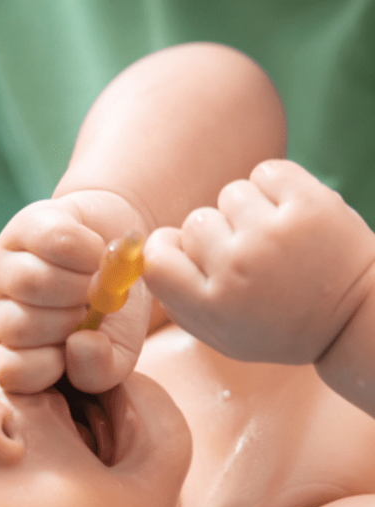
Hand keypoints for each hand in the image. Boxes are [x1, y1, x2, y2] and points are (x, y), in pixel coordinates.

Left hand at [0, 190, 152, 394]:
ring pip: (31, 283)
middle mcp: (2, 312)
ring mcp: (5, 268)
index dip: (46, 366)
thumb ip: (100, 370)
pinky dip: (89, 251)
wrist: (126, 253)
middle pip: (20, 327)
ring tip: (96, 283)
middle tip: (91, 309)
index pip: (10, 371)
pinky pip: (54, 242)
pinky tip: (96, 254)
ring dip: (80, 284)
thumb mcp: (119, 351)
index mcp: (19, 352)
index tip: (78, 347)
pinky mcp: (24, 226)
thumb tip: (78, 343)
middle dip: (69, 320)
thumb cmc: (118, 311)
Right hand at [145, 160, 374, 365]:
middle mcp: (236, 268)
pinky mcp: (309, 203)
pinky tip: (289, 213)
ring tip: (273, 234)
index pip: (157, 256)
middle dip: (216, 233)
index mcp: (210, 305)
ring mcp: (273, 234)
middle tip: (248, 255)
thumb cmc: (280, 326)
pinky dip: (274, 186)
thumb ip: (180, 300)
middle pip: (194, 222)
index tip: (188, 255)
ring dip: (247, 209)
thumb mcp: (222, 335)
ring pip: (229, 194)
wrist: (356, 315)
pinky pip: (265, 172)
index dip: (168, 249)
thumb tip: (151, 253)